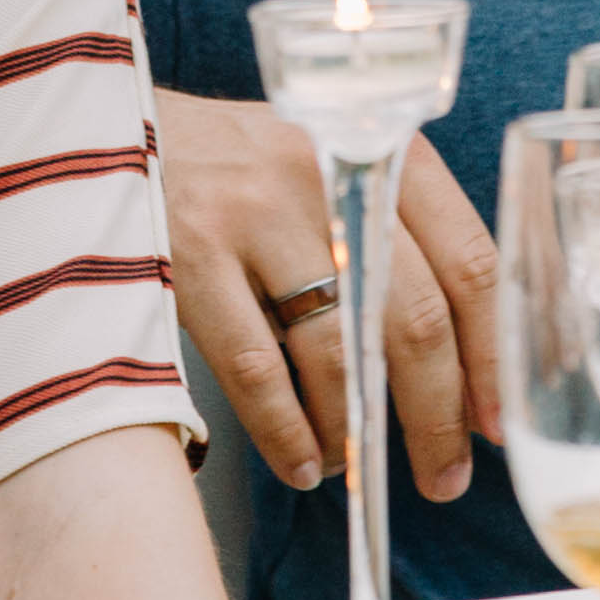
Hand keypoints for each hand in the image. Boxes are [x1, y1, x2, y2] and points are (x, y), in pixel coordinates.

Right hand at [157, 86, 503, 501]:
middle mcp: (327, 174)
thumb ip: (388, 235)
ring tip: (358, 469)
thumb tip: (456, 362)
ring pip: (338, 350)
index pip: (469, 261)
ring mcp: (255, 212)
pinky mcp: (189, 253)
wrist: (103, 125)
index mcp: (377, 149)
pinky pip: (257, 368)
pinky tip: (302, 462)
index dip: (490, 353)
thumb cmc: (233, 165)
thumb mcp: (325, 166)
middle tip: (444, 474)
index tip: (497, 418)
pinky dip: (287, 430)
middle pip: (414, 316)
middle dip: (437, 412)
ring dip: (357, 430)